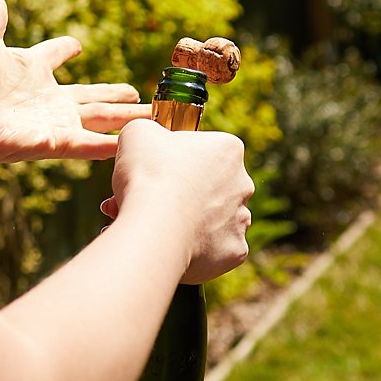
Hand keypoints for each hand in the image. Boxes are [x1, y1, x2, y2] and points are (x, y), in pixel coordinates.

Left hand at [0, 0, 147, 170]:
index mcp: (31, 68)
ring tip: (155, 117)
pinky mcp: (57, 141)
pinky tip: (139, 146)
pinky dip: (114, 145)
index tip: (75, 43)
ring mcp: (54, 120)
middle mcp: (47, 97)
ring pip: (103, 119)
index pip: (54, 53)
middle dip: (116, 96)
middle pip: (91, 95)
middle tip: (139, 93)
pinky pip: (92, 144)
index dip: (65, 46)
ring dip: (129, 119)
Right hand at [103, 116, 253, 283]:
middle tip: (151, 200)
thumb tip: (150, 140)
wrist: (154, 227)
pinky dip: (196, 249)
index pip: (204, 150)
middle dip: (184, 192)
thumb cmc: (148, 174)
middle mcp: (243, 183)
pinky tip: (172, 245)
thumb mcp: (137, 132)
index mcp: (228, 149)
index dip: (176, 159)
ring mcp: (241, 219)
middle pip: (210, 186)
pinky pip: (215, 249)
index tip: (156, 169)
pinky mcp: (234, 251)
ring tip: (158, 225)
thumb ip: (149, 130)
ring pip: (214, 219)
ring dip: (190, 221)